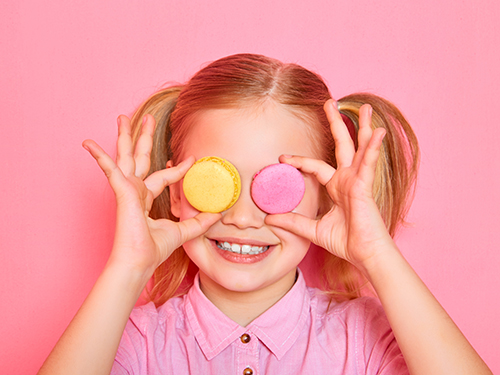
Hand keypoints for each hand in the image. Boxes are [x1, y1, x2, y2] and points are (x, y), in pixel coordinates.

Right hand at [83, 115, 220, 275]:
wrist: (139, 261)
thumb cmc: (154, 249)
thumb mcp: (184, 231)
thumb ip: (200, 221)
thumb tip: (219, 213)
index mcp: (146, 198)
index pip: (163, 176)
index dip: (178, 167)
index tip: (192, 159)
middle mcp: (136, 190)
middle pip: (140, 158)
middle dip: (143, 138)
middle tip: (146, 119)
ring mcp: (127, 189)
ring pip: (126, 156)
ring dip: (124, 136)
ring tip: (122, 118)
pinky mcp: (121, 190)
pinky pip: (109, 168)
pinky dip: (99, 156)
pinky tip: (88, 143)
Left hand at [266, 100, 393, 269]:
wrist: (363, 254)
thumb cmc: (345, 242)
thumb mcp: (312, 229)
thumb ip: (294, 222)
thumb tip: (270, 218)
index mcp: (337, 187)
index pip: (315, 166)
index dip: (299, 161)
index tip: (282, 158)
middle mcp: (348, 179)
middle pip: (342, 145)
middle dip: (336, 124)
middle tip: (330, 103)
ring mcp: (358, 181)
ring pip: (360, 148)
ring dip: (363, 127)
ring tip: (365, 108)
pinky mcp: (365, 187)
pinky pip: (369, 164)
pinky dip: (373, 148)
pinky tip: (377, 132)